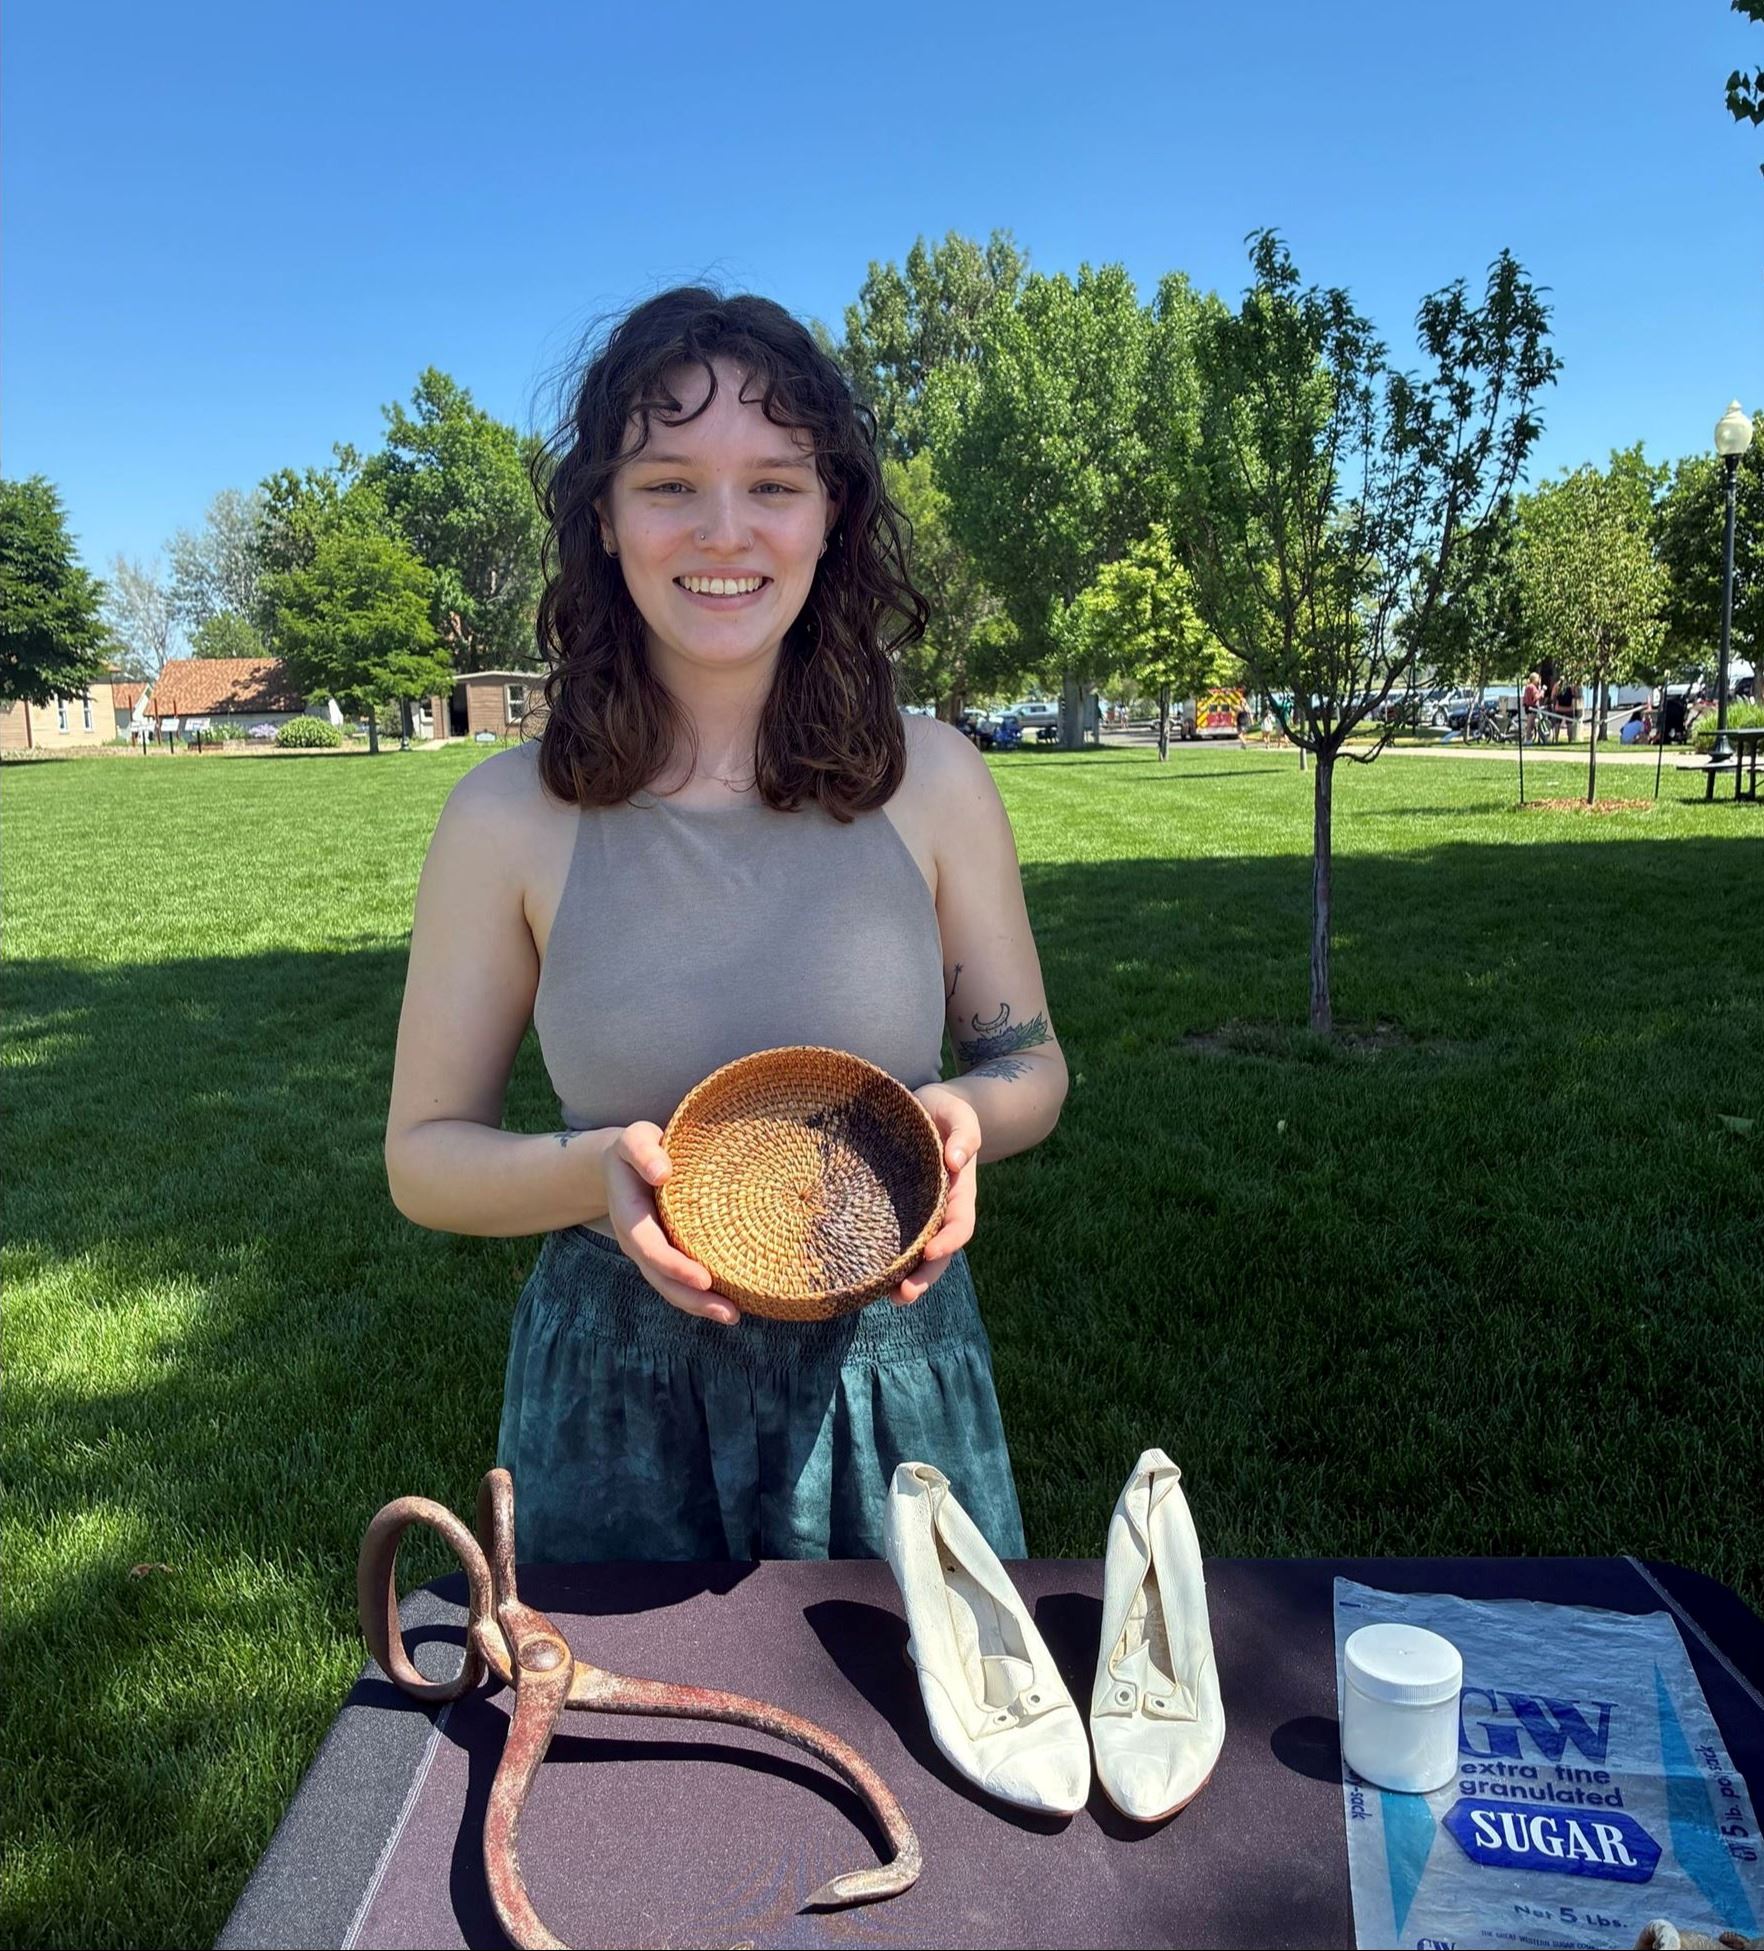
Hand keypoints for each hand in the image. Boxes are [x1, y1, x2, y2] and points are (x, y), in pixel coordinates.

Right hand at [602, 1122, 737, 1325]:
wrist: (630, 1159)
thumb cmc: (639, 1147)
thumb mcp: (634, 1139)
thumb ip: (643, 1151)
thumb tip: (662, 1172)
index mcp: (631, 1218)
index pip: (652, 1250)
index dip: (676, 1268)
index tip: (704, 1280)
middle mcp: (640, 1243)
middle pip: (663, 1280)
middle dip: (694, 1300)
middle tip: (731, 1314)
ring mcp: (653, 1252)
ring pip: (672, 1288)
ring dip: (700, 1306)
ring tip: (734, 1316)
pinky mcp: (669, 1253)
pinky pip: (681, 1280)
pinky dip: (702, 1295)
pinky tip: (731, 1301)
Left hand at [889, 1085, 980, 1305]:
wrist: (926, 1108)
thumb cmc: (946, 1111)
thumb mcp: (960, 1114)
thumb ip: (964, 1134)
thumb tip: (955, 1161)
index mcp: (959, 1193)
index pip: (959, 1225)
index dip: (948, 1241)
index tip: (931, 1251)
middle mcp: (938, 1211)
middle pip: (938, 1254)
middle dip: (924, 1277)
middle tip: (903, 1295)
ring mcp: (916, 1215)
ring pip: (914, 1256)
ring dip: (904, 1279)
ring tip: (887, 1297)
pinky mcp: (893, 1212)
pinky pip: (890, 1239)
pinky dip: (882, 1260)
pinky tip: (864, 1275)